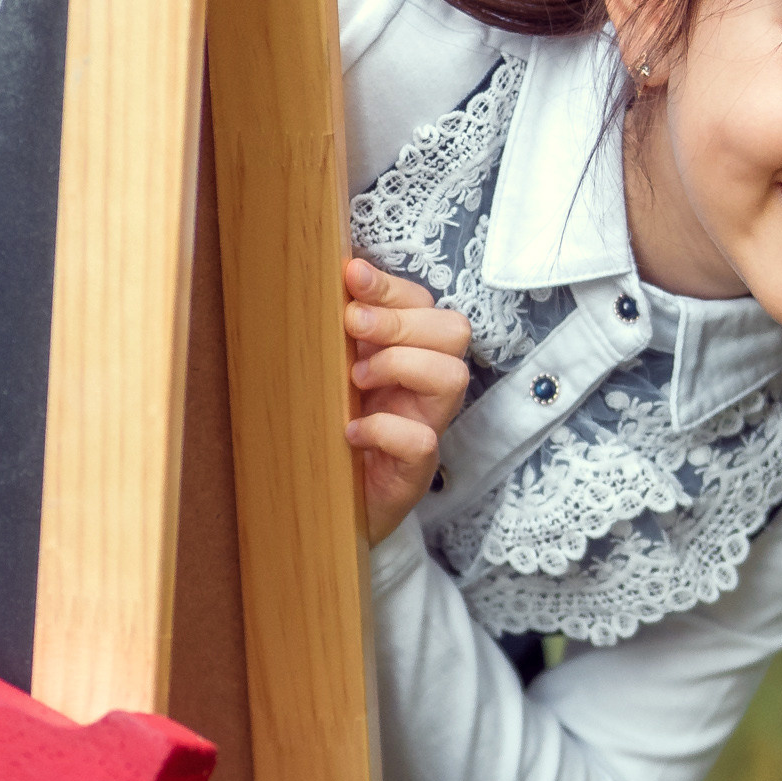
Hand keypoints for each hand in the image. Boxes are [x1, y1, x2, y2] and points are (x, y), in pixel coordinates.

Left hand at [345, 255, 471, 543]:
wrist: (327, 505)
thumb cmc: (333, 429)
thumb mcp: (335, 371)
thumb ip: (340, 333)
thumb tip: (327, 280)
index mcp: (411, 354)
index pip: (425, 304)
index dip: (392, 287)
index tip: (351, 275)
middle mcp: (429, 387)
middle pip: (453, 331)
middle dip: (400, 321)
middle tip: (353, 327)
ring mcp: (428, 426)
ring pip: (452, 377)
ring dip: (400, 365)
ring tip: (356, 379)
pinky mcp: (416, 471)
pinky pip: (421, 440)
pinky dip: (383, 429)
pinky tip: (350, 431)